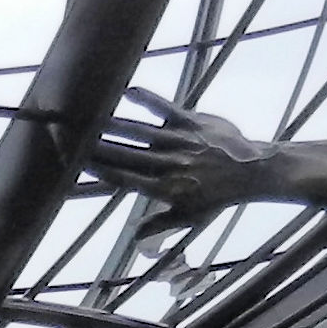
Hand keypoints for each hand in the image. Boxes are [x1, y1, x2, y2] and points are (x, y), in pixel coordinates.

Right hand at [90, 93, 278, 230]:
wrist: (250, 171)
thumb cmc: (218, 198)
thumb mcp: (189, 218)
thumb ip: (159, 224)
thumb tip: (133, 236)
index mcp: (163, 189)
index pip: (124, 177)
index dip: (101, 169)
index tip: (80, 162)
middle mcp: (167, 164)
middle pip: (125, 153)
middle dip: (99, 146)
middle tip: (75, 137)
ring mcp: (179, 141)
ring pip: (140, 132)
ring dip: (115, 125)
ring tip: (93, 118)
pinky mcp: (192, 122)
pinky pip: (166, 108)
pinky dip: (148, 99)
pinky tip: (129, 91)